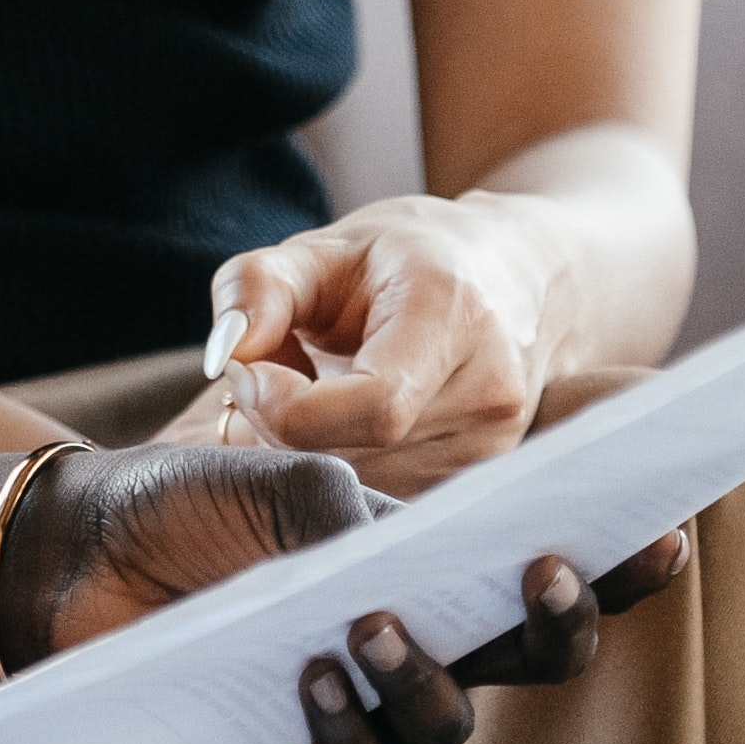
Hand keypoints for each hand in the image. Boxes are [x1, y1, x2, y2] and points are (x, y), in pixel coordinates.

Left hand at [10, 440, 694, 743]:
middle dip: (557, 624)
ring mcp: (367, 699)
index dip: (619, 566)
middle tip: (546, 573)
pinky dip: (340, 722)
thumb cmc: (197, 495)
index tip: (665, 531)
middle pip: (531, 658)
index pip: (551, 570)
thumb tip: (406, 551)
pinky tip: (308, 672)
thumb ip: (357, 503)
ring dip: (424, 672)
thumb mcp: (284, 470)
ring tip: (372, 620)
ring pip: (446, 719)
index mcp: (438, 561)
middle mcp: (423, 637)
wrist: (85, 543)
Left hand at [191, 191, 578, 493]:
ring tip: (315, 388)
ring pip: (360, 485)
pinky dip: (340, 465)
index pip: (375, 408)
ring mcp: (490, 449)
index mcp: (452, 318)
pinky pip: (380, 496)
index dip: (288, 407)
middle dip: (282, 423)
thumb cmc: (408, 258)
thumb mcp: (324, 247)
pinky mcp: (476, 483)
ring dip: (308, 449)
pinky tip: (343, 420)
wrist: (516, 280)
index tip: (251, 370)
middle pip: (356, 453)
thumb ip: (257, 287)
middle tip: (273, 370)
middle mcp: (487, 394)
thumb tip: (228, 355)